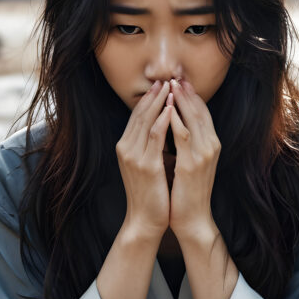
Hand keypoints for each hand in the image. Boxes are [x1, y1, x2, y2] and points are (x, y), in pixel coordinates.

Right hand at [115, 80, 171, 240]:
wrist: (146, 220)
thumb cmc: (151, 194)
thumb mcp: (149, 164)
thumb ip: (152, 146)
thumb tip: (165, 127)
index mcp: (126, 147)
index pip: (137, 116)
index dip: (149, 98)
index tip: (161, 84)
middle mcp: (126, 148)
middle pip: (140, 114)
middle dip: (154, 95)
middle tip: (167, 78)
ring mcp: (134, 156)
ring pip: (146, 121)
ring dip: (159, 102)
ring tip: (171, 87)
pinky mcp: (146, 165)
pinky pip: (155, 136)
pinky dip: (163, 120)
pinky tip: (172, 108)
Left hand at [166, 78, 220, 241]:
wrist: (192, 218)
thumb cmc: (187, 193)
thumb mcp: (189, 163)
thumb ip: (186, 144)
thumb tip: (174, 125)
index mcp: (211, 145)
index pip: (202, 113)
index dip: (192, 96)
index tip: (180, 81)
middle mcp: (211, 146)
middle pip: (199, 111)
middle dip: (186, 93)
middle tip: (174, 76)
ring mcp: (203, 155)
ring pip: (193, 119)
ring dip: (181, 100)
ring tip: (170, 85)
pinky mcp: (192, 164)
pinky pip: (183, 136)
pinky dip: (175, 120)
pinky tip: (167, 109)